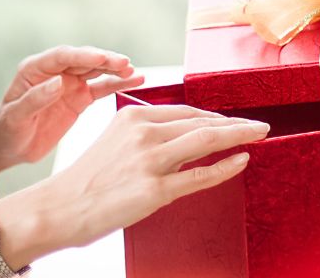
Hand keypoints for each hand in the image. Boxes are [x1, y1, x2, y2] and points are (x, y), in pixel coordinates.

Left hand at [0, 45, 143, 192]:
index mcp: (35, 69)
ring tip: (134, 72)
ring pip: (96, 71)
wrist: (8, 146)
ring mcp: (70, 83)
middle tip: (124, 64)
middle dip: (104, 60)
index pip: (63, 56)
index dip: (83, 56)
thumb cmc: (6, 130)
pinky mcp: (80, 98)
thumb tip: (59, 82)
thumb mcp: (15, 117)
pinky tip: (136, 80)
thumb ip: (35, 99)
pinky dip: (118, 84)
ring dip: (115, 70)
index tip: (102, 58)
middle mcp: (55, 71)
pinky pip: (102, 88)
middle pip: (83, 60)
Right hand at [36, 104, 269, 248]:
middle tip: (260, 125)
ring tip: (260, 134)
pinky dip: (225, 166)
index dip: (215, 116)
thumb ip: (147, 135)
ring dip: (238, 135)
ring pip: (206, 140)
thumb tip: (182, 137)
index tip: (233, 120)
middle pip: (202, 122)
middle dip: (235, 123)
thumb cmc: (88, 180)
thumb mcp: (116, 141)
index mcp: (134, 116)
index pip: (186, 111)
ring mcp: (150, 161)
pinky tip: (241, 160)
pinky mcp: (154, 190)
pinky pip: (199, 176)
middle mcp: (144, 133)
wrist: (59, 208)